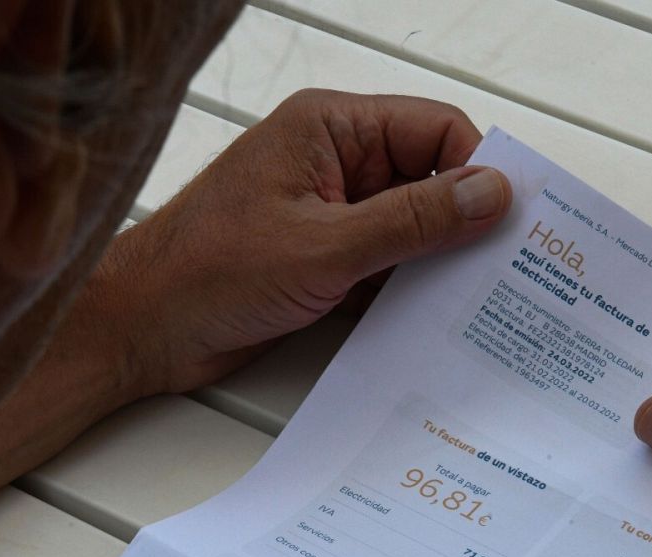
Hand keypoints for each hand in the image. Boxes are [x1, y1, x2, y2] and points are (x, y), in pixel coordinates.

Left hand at [94, 89, 511, 393]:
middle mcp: (333, 163)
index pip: (435, 129)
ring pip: (411, 230)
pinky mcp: (321, 263)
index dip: (477, 172)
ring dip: (437, 265)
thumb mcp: (324, 248)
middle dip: (463, 223)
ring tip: (478, 304)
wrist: (139, 331)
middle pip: (429, 179)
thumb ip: (412, 221)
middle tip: (509, 270)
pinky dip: (407, 294)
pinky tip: (434, 324)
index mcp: (329, 129)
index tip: (512, 222)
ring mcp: (328, 215)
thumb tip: (490, 194)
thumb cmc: (203, 273)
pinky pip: (385, 268)